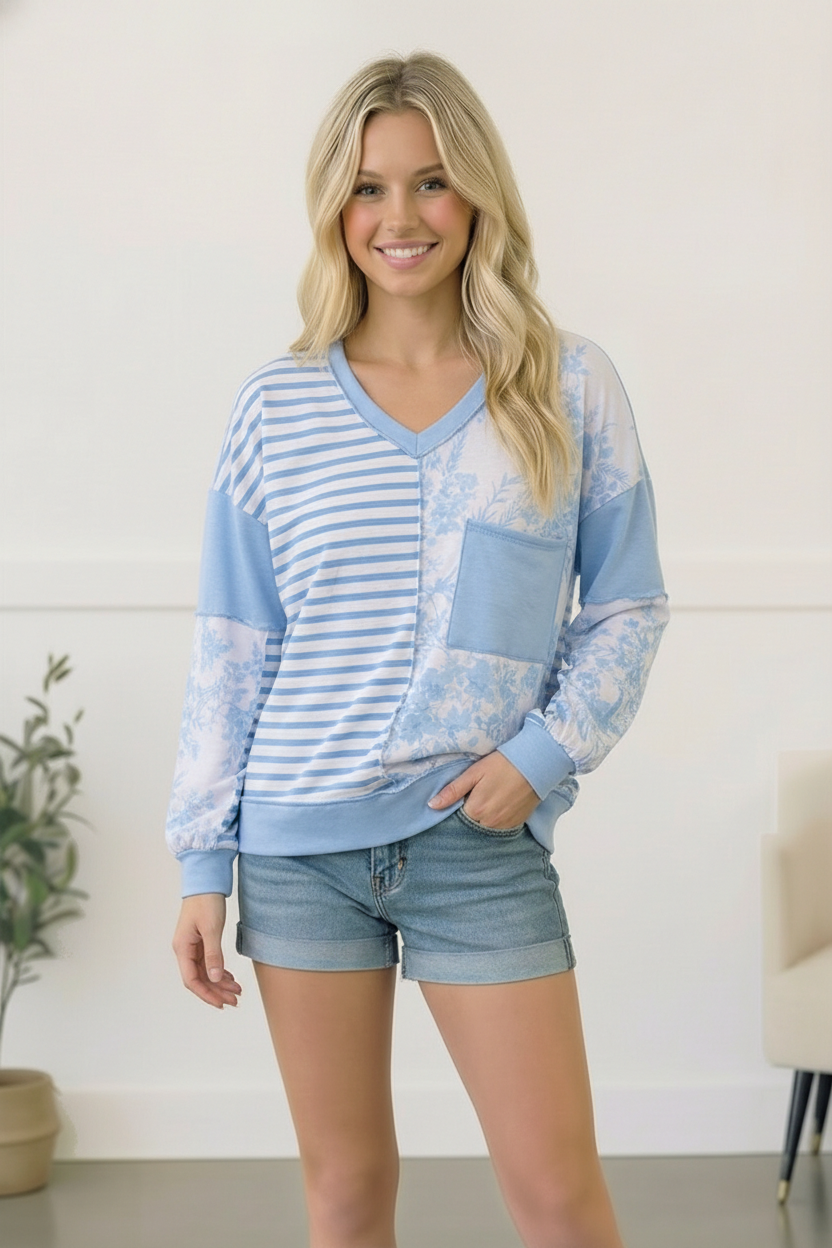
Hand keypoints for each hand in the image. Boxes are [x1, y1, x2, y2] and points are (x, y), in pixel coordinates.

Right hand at [172, 893, 241, 1009]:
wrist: (206, 880)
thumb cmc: (206, 901)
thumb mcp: (212, 929)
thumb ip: (213, 955)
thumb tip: (215, 979)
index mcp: (182, 948)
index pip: (192, 980)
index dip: (206, 994)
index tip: (221, 1003)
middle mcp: (185, 949)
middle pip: (199, 979)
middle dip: (216, 991)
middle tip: (235, 1000)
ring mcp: (192, 945)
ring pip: (206, 971)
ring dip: (220, 983)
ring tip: (237, 991)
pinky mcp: (201, 940)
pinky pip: (209, 962)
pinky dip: (219, 971)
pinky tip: (229, 977)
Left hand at [428, 751, 539, 828]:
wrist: (535, 763)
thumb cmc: (503, 764)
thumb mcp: (474, 773)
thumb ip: (453, 791)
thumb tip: (432, 805)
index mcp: (476, 809)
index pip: (457, 817)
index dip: (457, 806)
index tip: (463, 795)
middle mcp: (490, 822)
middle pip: (471, 823)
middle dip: (470, 812)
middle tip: (476, 794)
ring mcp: (505, 825)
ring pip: (485, 826)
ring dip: (483, 817)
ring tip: (489, 797)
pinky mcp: (517, 823)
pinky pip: (500, 827)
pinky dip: (496, 818)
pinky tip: (500, 803)